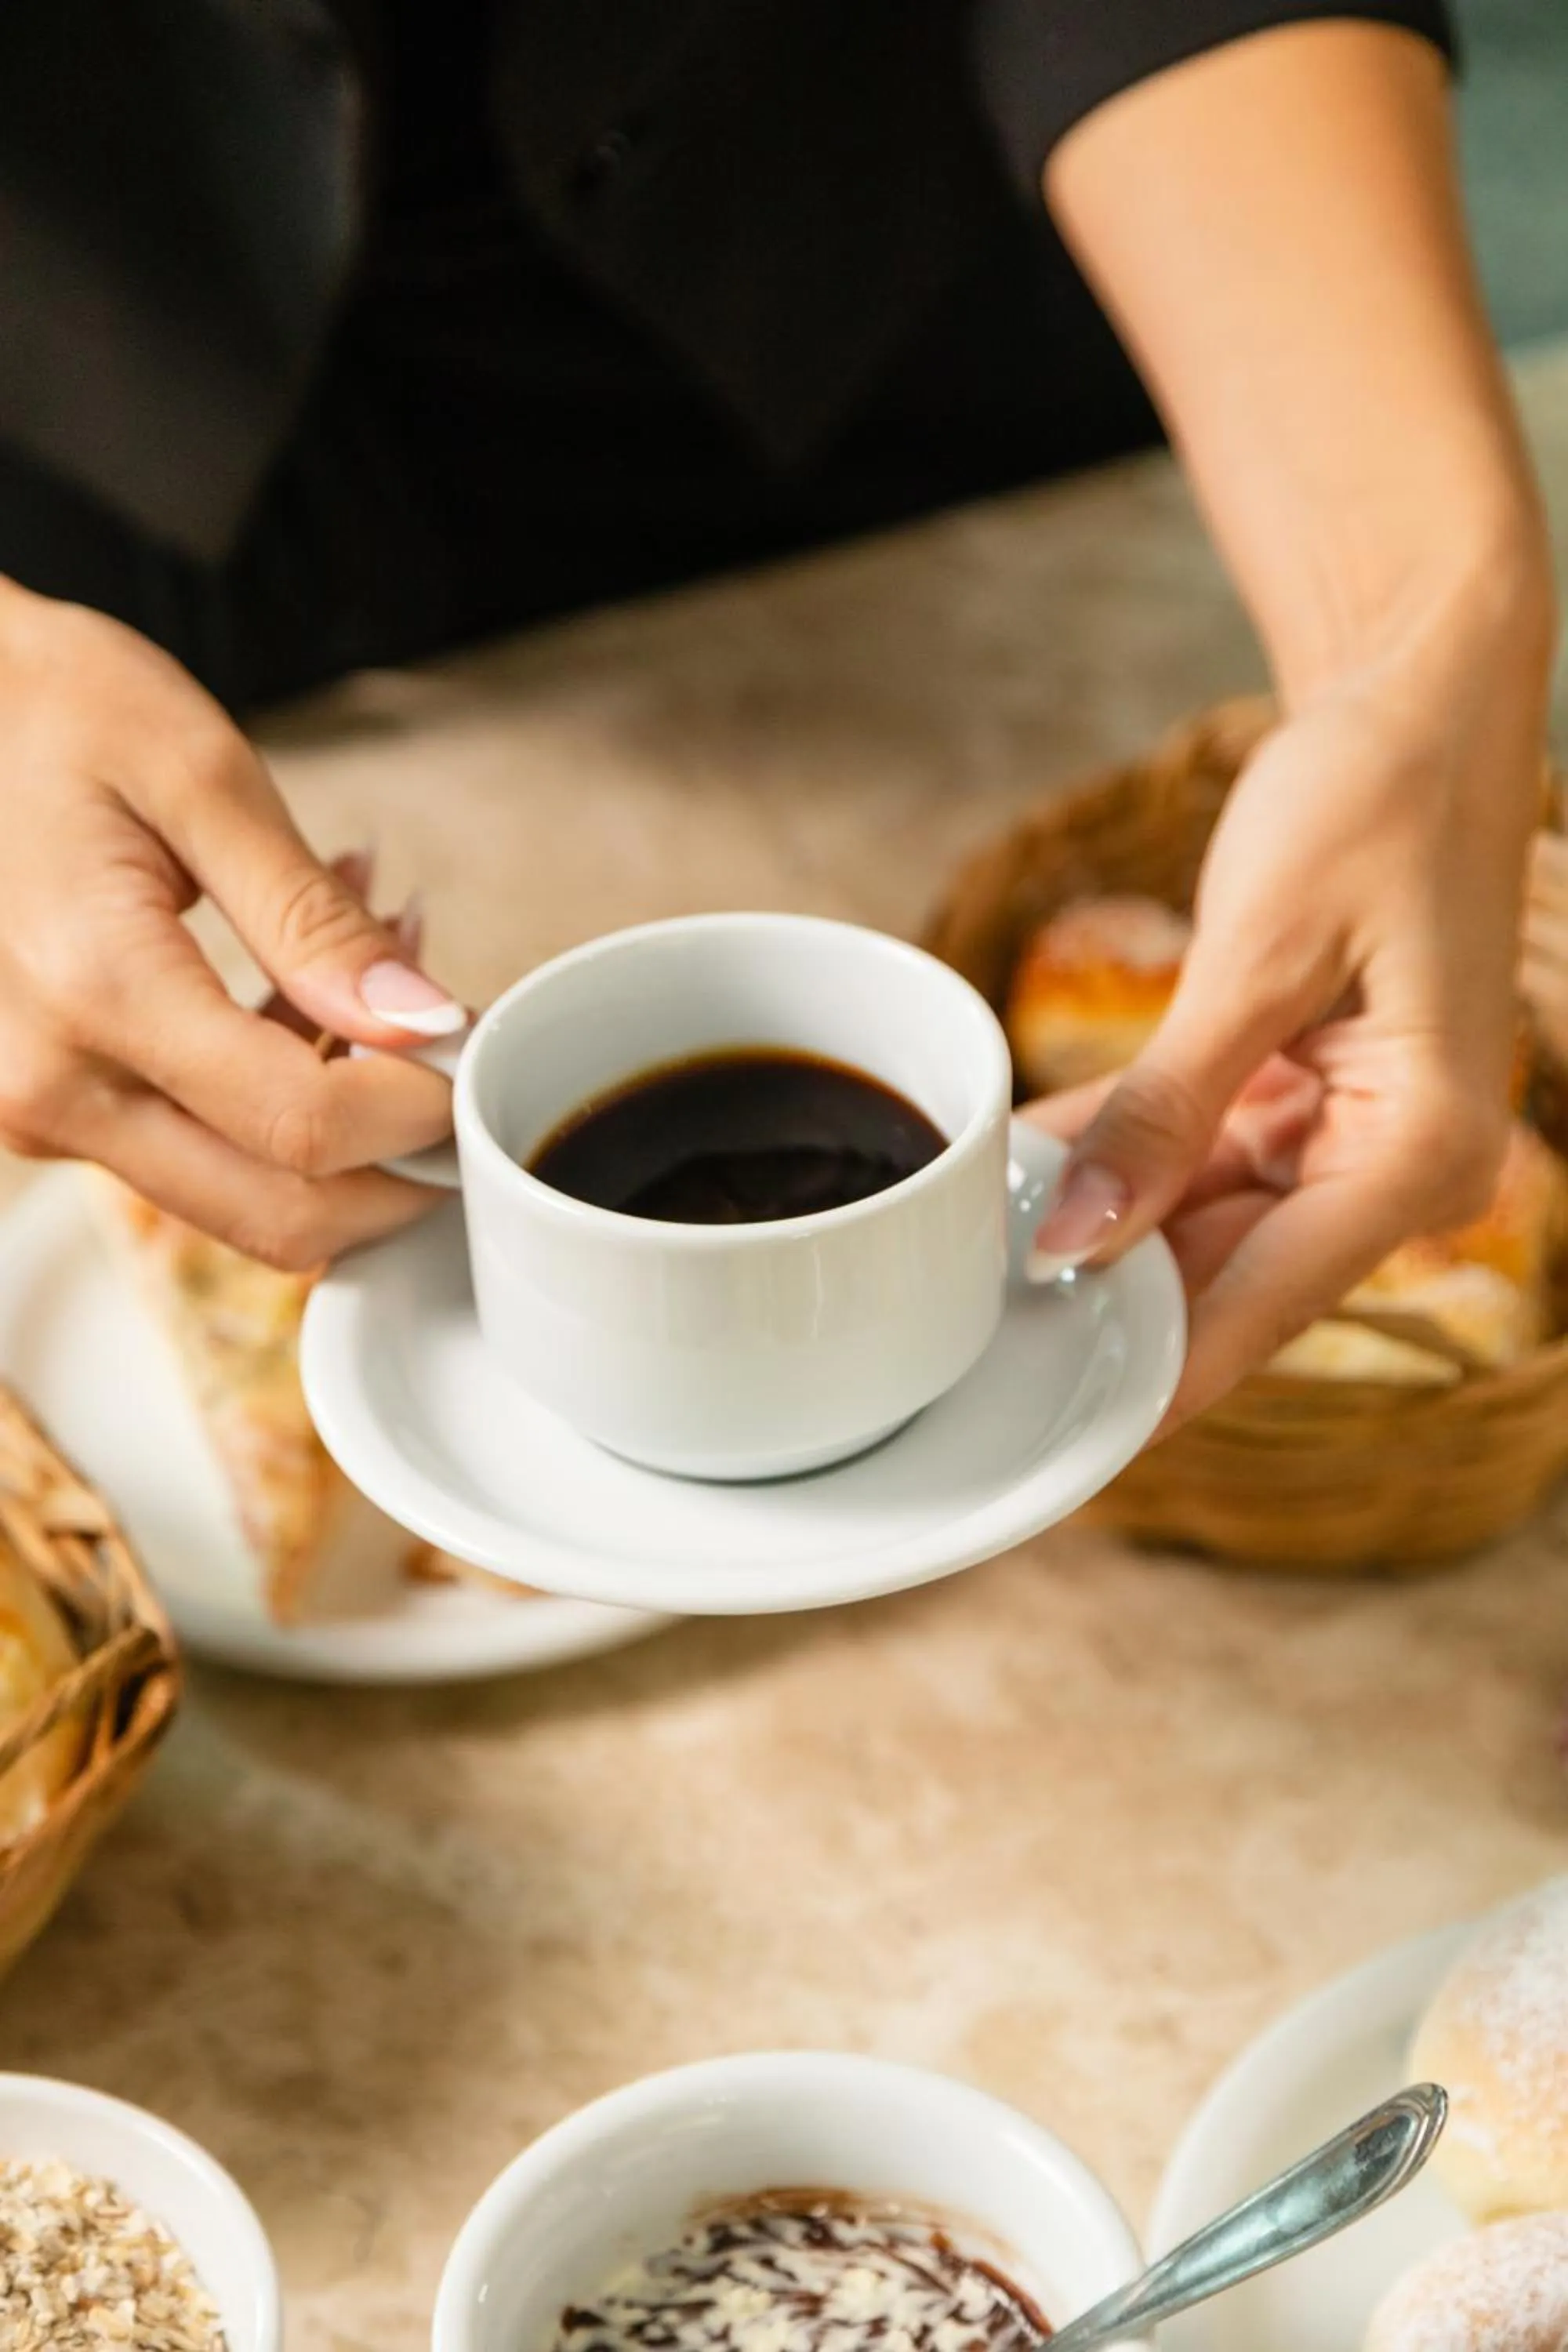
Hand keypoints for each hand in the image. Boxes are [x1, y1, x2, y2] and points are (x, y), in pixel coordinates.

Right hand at [0, 577, 461, 1265]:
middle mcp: (50, 1086)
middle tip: (462, 1062)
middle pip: (278, 1215)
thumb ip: (312, 919)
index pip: (301, 1127)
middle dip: (399, 1168)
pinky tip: (322, 992)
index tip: (473, 1048)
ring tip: (390, 967)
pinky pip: (200, 1153)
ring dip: (348, 1131)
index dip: (417, 1112)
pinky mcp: (55, 1110)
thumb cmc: (52, 711)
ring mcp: (43, 1112)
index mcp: (92, 991)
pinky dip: (286, 1101)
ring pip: (245, 1201)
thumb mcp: (198, 775)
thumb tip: (425, 1024)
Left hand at [1032, 17, 1556, 1422]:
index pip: (1256, 1312)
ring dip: (1097, 1237)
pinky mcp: (1313, 1104)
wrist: (1422, 700)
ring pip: (1201, 1235)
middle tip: (961, 1345)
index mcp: (1419, 1155)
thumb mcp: (1257, 954)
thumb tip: (1078, 1243)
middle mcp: (1399, 1172)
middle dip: (1099, 1308)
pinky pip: (1202, 1165)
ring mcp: (1356, 1143)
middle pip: (1222, 1287)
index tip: (1041, 1446)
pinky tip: (1024, 1178)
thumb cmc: (1372, 800)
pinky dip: (1121, 1167)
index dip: (1141, 1380)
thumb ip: (1164, 1112)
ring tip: (971, 1254)